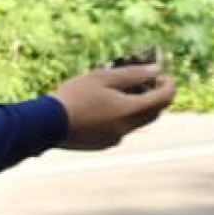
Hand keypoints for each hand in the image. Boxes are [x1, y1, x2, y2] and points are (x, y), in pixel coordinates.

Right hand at [51, 64, 177, 150]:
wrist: (45, 124)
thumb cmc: (74, 96)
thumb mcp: (103, 77)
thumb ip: (133, 74)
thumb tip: (156, 70)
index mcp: (130, 110)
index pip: (165, 98)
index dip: (168, 84)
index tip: (161, 74)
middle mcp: (127, 128)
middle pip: (154, 112)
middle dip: (154, 95)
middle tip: (142, 81)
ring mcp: (115, 138)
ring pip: (137, 122)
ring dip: (137, 106)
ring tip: (119, 90)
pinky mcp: (103, 144)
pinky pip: (121, 129)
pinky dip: (121, 117)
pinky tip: (103, 105)